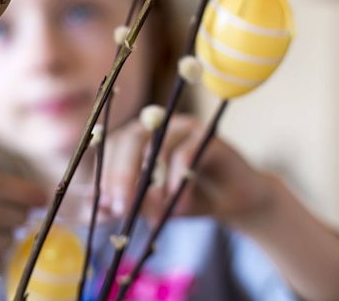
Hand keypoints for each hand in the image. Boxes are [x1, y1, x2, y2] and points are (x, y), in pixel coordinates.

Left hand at [99, 114, 274, 226]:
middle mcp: (158, 124)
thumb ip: (129, 203)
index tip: (106, 204)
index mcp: (137, 136)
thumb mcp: (153, 206)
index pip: (113, 145)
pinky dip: (179, 182)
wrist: (236, 201)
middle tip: (122, 208)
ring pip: (158, 145)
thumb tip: (102, 207)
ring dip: (153, 184)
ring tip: (156, 214)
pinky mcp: (208, 135)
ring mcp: (183, 125)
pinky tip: (181, 206)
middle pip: (131, 139)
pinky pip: (186, 153)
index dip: (107, 173)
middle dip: (122, 175)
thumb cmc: (187, 200)